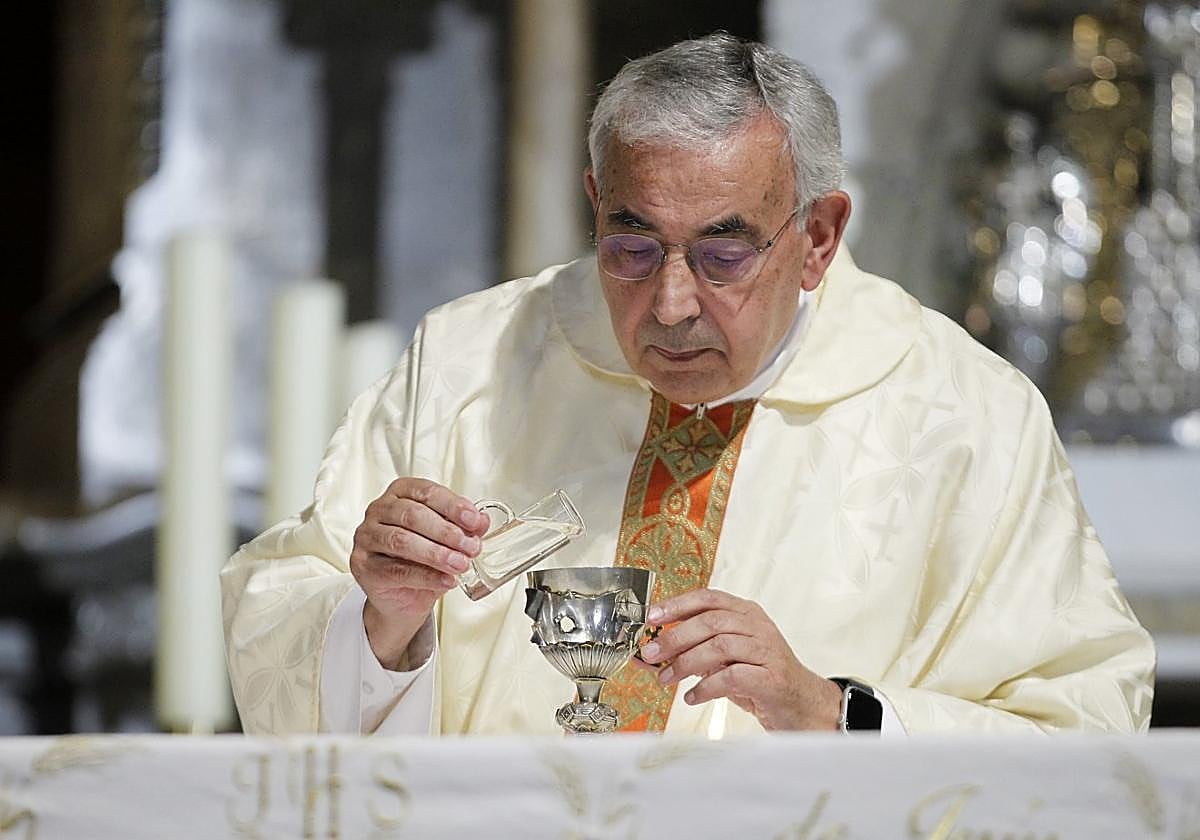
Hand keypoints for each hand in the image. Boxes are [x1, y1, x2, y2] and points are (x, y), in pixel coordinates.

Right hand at [350, 478, 489, 668]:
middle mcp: (378, 510)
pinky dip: (426, 576)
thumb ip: (464, 527)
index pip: (426, 492)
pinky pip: (396, 570)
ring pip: (402, 541)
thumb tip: (482, 521)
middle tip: (471, 547)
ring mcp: (366, 536)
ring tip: (460, 564)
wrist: (403, 596)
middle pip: (413, 515)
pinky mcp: (362, 564)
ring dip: (436, 554)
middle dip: (447, 532)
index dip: (453, 506)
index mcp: (400, 493)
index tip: (475, 521)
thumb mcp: (447, 539)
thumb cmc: (423, 559)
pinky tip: (446, 580)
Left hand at [638, 588, 842, 730]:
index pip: (709, 598)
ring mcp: (767, 651)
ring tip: (667, 678)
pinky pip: (733, 677)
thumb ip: (691, 652)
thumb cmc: (759, 679)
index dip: (678, 604)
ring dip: (687, 662)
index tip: (651, 616)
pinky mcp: (771, 678)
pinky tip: (692, 696)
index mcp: (746, 613)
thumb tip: (648, 655)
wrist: (802, 706)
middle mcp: (758, 627)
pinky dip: (706, 686)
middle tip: (651, 653)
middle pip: (711, 621)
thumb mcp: (724, 660)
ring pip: (720, 646)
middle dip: (675, 636)